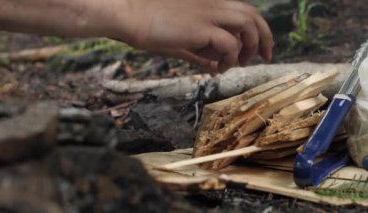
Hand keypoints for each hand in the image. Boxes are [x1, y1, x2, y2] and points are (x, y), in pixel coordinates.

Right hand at [119, 0, 273, 72]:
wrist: (130, 15)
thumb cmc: (151, 26)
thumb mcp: (181, 41)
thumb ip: (201, 53)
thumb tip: (215, 68)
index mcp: (210, 4)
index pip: (245, 12)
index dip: (259, 30)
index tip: (261, 49)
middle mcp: (214, 5)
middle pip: (253, 16)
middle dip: (265, 38)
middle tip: (264, 57)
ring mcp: (208, 14)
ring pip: (247, 25)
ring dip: (249, 47)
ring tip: (238, 63)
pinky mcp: (200, 27)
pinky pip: (228, 44)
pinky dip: (229, 58)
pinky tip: (218, 67)